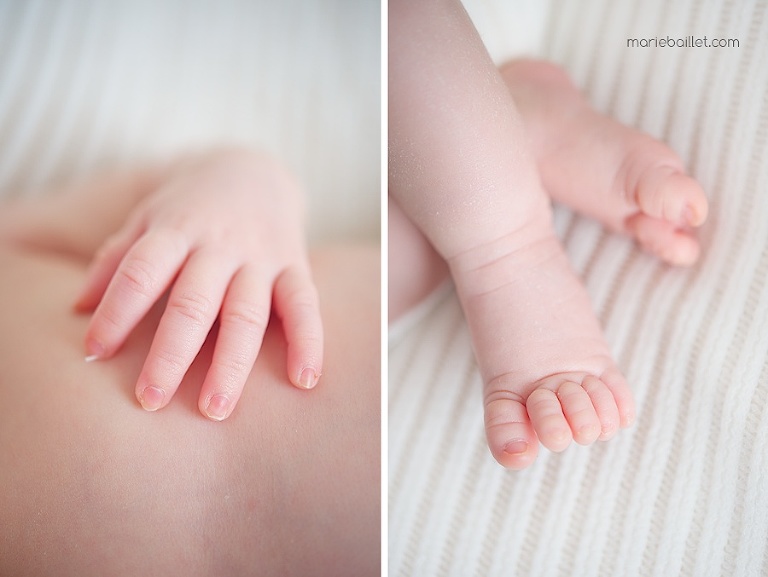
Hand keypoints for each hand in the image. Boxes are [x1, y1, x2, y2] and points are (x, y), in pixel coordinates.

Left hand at [75, 149, 322, 419]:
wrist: (255, 171)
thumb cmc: (190, 207)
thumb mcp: (147, 218)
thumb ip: (116, 259)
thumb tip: (79, 309)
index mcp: (175, 229)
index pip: (142, 272)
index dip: (117, 311)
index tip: (94, 353)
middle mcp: (219, 244)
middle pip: (193, 302)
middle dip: (171, 353)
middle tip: (150, 401)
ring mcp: (261, 256)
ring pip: (247, 313)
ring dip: (232, 363)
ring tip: (215, 410)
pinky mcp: (295, 266)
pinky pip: (304, 304)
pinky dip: (309, 340)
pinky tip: (305, 379)